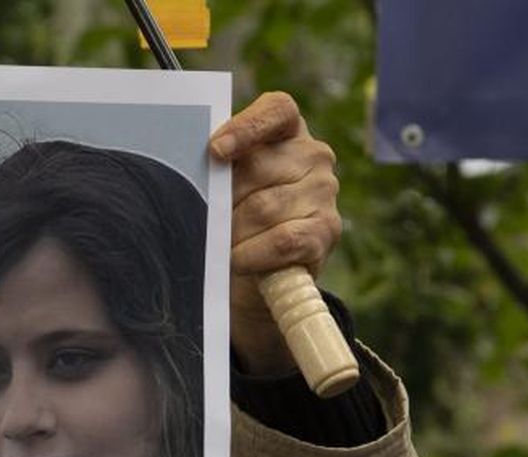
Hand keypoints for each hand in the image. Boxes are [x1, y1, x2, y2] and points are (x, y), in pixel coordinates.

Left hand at [209, 92, 340, 375]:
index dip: (246, 128)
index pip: (276, 111)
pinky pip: (282, 240)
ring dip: (233, 234)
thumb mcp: (226, 187)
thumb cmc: (235, 219)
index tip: (215, 152)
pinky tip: (239, 260)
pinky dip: (253, 254)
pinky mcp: (326, 230)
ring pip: (264, 208)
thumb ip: (220, 170)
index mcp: (287, 131)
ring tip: (224, 245)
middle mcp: (314, 155)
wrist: (255, 274)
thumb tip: (201, 175)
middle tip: (210, 224)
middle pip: (257, 169)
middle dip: (225, 202)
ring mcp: (324, 192)